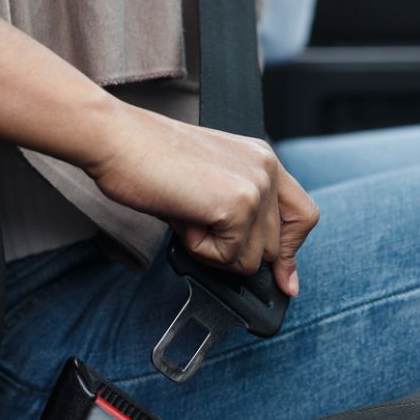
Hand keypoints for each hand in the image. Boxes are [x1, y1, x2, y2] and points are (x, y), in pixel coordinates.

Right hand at [82, 102, 318, 295]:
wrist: (118, 139)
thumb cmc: (148, 161)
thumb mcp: (207, 185)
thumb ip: (240, 215)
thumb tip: (260, 264)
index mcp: (262, 159)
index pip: (302, 216)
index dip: (290, 252)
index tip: (284, 280)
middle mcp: (267, 169)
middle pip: (273, 247)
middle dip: (234, 252)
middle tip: (195, 221)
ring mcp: (256, 186)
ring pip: (251, 259)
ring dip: (214, 250)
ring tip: (187, 213)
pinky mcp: (238, 204)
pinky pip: (228, 258)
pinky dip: (200, 249)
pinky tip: (183, 217)